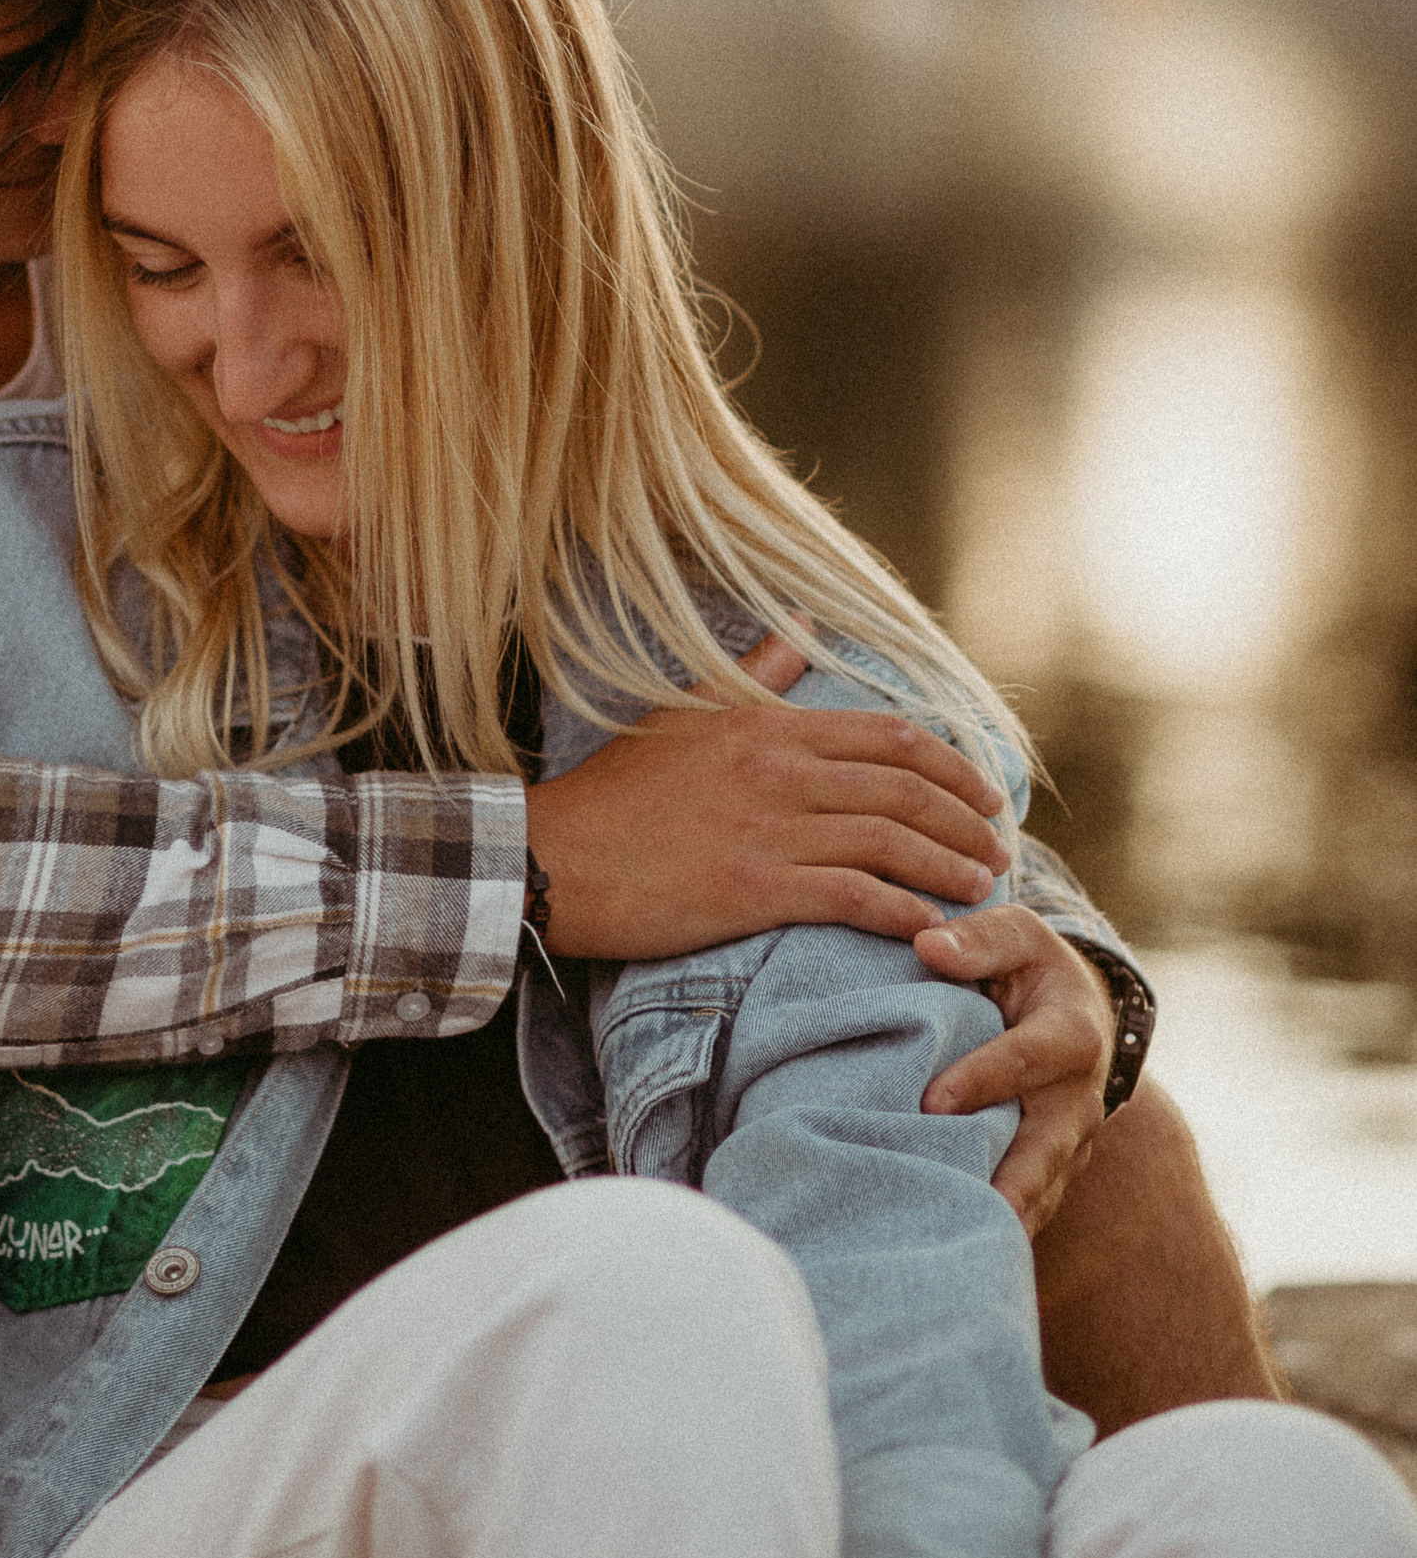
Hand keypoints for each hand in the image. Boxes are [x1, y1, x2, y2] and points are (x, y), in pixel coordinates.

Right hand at [525, 639, 1009, 962]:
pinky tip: (932, 927)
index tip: (986, 791)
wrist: (558, 856)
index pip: (888, 736)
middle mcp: (779, 770)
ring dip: (950, 866)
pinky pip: (854, 897)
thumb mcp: (684, 714)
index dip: (952, 765)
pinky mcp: (755, 889)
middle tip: (1001, 847)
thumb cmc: (617, 790)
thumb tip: (796, 630)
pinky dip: (904, 912)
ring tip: (983, 888)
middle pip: (905, 789)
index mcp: (768, 726)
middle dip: (966, 819)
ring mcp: (769, 830)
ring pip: (891, 842)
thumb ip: (753, 677)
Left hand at [915, 904, 1114, 1231]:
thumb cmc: (1032, 968)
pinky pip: (1031, 1208)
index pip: (1024, 1060)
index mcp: (1073, 1035)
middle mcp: (1080, 1098)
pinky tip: (959, 1246)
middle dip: (1006, 1177)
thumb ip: (979, 940)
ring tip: (954, 1239)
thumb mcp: (1017, 935)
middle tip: (955, 1197)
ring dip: (1002, 1215)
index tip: (931, 1102)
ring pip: (1040, 1189)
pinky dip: (1000, 1229)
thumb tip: (927, 945)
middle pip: (1046, 1147)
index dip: (981, 1080)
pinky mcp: (1054, 1173)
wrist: (1078, 1012)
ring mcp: (1072, 1144)